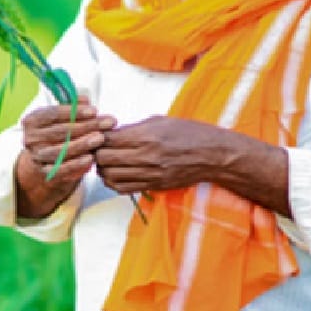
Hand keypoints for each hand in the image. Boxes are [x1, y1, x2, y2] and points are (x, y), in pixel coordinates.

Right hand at [13, 97, 114, 216]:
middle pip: (60, 131)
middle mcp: (31, 139)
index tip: (94, 110)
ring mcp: (37, 157)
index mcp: (32, 121)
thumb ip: (72, 107)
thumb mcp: (61, 117)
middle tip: (107, 123)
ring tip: (100, 138)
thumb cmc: (57, 133)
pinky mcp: (45, 173)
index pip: (53, 114)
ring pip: (61, 151)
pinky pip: (62, 170)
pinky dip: (76, 165)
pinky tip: (91, 158)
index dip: (74, 112)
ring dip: (82, 144)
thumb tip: (85, 99)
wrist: (45, 161)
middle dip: (86, 126)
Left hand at [94, 116, 219, 194]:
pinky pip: (124, 188)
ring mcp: (150, 174)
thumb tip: (111, 132)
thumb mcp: (160, 121)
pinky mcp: (154, 185)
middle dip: (96, 153)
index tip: (97, 134)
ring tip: (106, 162)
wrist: (213, 155)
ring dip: (103, 170)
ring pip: (110, 177)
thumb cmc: (189, 133)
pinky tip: (116, 174)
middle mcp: (146, 156)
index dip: (97, 137)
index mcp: (146, 136)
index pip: (107, 139)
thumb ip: (133, 128)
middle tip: (97, 149)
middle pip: (104, 159)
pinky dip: (114, 182)